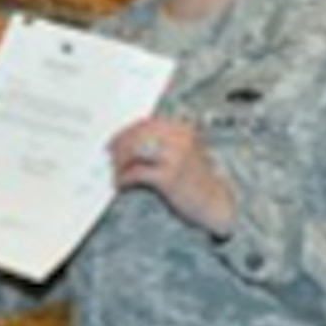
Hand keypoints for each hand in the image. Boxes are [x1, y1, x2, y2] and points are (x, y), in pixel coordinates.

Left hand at [110, 116, 235, 237]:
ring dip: (120, 161)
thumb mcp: (185, 151)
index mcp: (182, 129)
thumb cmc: (197, 179)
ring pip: (134, 150)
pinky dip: (124, 179)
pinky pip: (137, 173)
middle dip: (119, 145)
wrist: (215, 202)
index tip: (113, 141)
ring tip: (116, 172)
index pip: (145, 123)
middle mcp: (179, 139)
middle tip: (110, 156)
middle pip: (137, 134)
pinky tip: (122, 184)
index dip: (125, 132)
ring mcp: (174, 157)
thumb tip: (127, 140)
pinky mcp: (168, 177)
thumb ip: (162, 141)